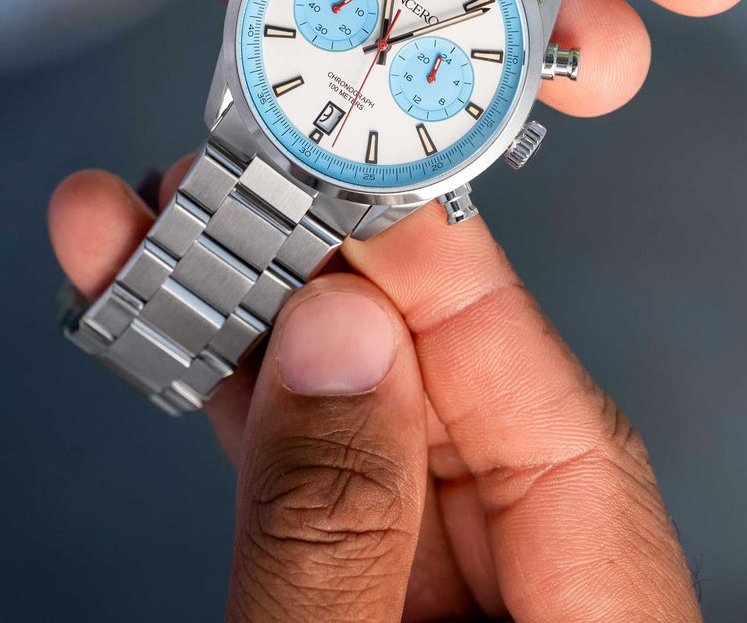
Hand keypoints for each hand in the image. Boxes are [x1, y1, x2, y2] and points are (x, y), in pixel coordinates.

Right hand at [49, 160, 706, 619]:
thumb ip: (338, 535)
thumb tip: (334, 339)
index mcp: (604, 621)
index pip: (547, 406)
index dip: (447, 272)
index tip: (358, 168)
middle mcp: (532, 594)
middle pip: (437, 394)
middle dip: (313, 272)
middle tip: (219, 169)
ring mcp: (439, 599)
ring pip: (346, 427)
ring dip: (241, 320)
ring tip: (142, 222)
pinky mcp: (361, 605)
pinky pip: (300, 487)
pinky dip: (229, 408)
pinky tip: (159, 319)